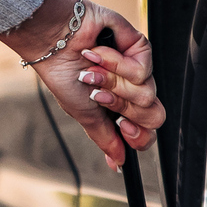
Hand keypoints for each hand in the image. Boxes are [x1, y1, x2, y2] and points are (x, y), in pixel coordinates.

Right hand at [0, 0, 164, 169]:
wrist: (54, 43)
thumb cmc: (62, 75)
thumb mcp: (83, 113)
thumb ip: (105, 137)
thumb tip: (117, 163)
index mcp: (119, 107)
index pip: (146, 130)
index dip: (139, 135)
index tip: (122, 126)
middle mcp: (131, 89)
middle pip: (153, 115)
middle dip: (122, 106)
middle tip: (98, 95)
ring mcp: (138, 68)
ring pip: (147, 93)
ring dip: (112, 84)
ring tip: (91, 71)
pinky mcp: (140, 48)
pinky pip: (143, 70)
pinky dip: (116, 65)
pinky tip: (96, 54)